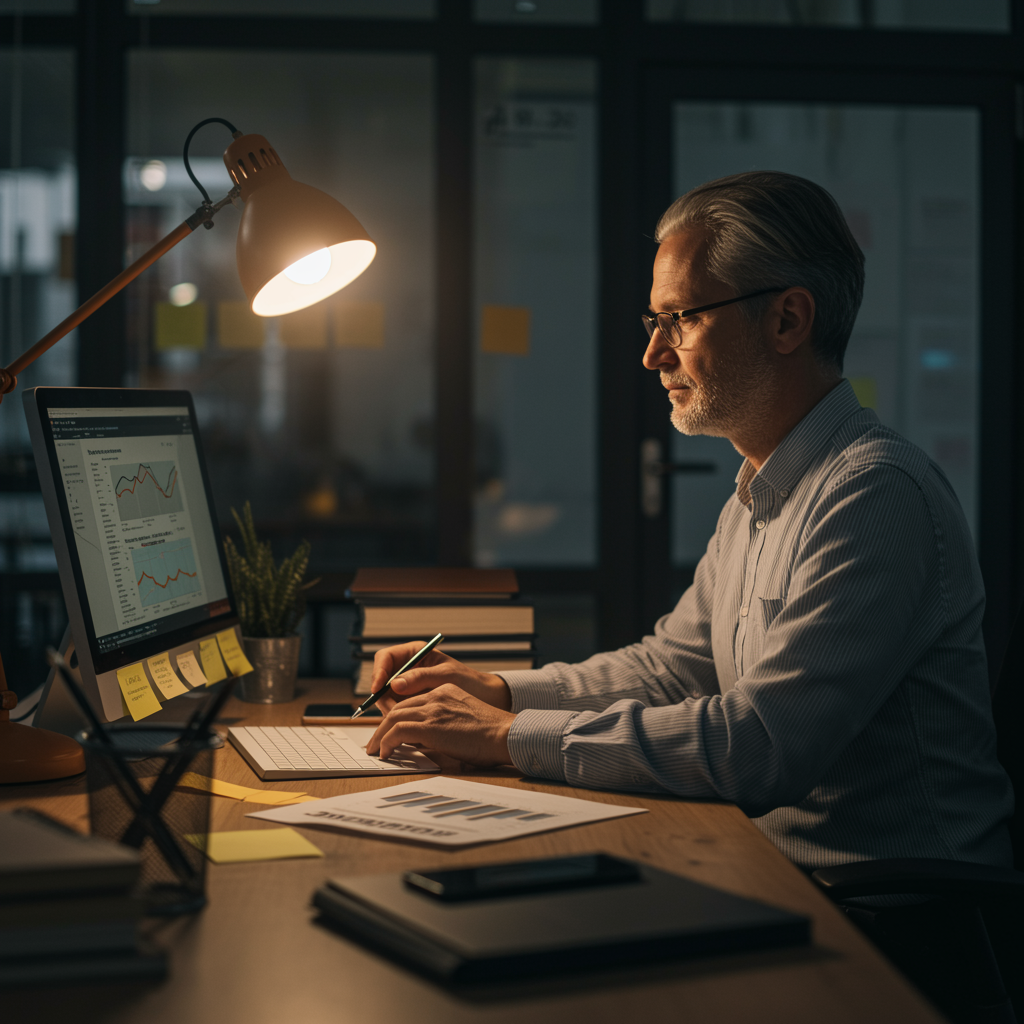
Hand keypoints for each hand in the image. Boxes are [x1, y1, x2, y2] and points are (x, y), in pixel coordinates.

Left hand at [366, 684, 515, 765]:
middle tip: (375, 742)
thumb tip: (423, 743)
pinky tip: (386, 753)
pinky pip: (398, 730)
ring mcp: (433, 709)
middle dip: (383, 726)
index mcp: (446, 691)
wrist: (504, 734)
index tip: (389, 731)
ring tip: (375, 750)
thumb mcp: (464, 720)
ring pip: (394, 717)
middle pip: (398, 707)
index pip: (412, 701)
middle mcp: (437, 696)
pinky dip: (387, 742)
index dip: (396, 717)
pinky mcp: (430, 725)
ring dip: (380, 735)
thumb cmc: (491, 735)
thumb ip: (443, 723)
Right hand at [369, 642, 510, 712]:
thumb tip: (394, 684)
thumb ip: (421, 678)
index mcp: (415, 654)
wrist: (486, 699)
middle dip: (383, 697)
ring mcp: (408, 688)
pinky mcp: (412, 704)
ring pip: (386, 698)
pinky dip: (399, 719)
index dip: (378, 672)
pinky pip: (397, 710)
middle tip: (391, 713)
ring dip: (390, 710)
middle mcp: (408, 669)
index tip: (378, 688)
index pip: (385, 658)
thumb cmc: (470, 682)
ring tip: (406, 721)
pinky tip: (410, 727)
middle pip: (382, 681)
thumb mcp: (446, 676)